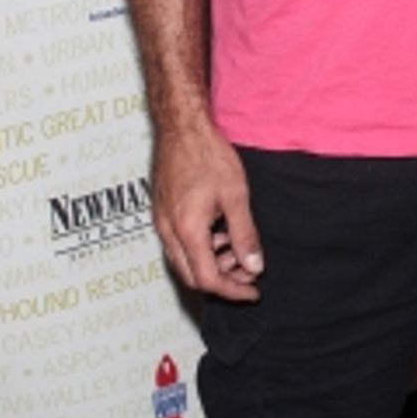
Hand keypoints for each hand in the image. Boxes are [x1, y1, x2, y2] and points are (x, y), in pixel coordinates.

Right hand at [151, 111, 262, 301]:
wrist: (181, 127)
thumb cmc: (207, 155)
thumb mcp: (235, 196)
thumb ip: (244, 235)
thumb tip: (254, 266)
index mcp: (187, 231)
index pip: (208, 280)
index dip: (233, 291)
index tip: (253, 290)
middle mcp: (168, 232)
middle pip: (192, 277)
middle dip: (223, 281)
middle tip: (248, 271)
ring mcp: (162, 223)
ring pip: (184, 262)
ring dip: (212, 264)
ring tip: (237, 248)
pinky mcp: (162, 213)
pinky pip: (179, 245)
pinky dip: (201, 249)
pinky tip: (220, 233)